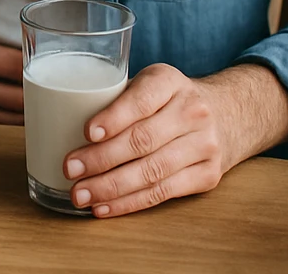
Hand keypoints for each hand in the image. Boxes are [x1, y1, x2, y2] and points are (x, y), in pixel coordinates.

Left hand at [64, 63, 287, 217]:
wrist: (231, 113)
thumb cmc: (169, 98)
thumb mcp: (150, 82)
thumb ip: (117, 95)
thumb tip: (56, 117)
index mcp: (170, 81)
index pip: (142, 99)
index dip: (114, 118)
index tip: (86, 132)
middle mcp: (192, 111)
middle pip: (143, 140)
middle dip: (102, 159)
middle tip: (69, 169)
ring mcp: (204, 145)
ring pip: (152, 172)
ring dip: (111, 187)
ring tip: (80, 195)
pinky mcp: (208, 176)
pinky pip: (164, 193)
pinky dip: (130, 203)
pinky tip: (104, 207)